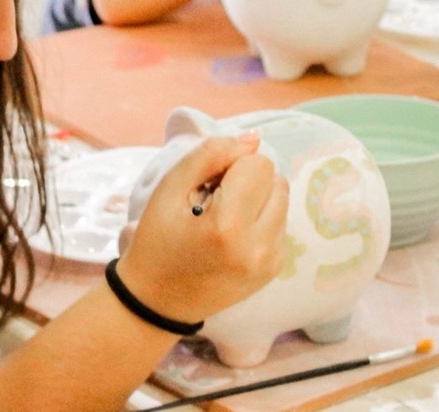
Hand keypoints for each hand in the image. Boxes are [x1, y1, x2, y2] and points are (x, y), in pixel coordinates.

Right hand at [117, 133, 287, 323]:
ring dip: (257, 197)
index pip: (257, 163)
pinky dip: (259, 218)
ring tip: (222, 216)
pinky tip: (231, 234)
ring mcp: (270, 260)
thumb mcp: (168, 191)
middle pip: (276, 179)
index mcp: (228, 226)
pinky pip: (279, 222)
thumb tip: (252, 138)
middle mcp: (258, 246)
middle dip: (247, 179)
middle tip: (213, 199)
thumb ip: (208, 155)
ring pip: (282, 198)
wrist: (158, 301)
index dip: (230, 164)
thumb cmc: (156, 242)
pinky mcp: (274, 268)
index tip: (205, 184)